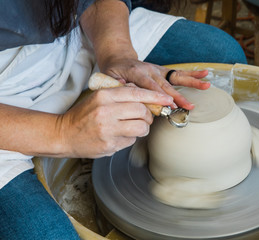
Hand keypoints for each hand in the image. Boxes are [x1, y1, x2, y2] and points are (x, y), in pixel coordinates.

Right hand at [58, 85, 172, 157]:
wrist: (63, 134)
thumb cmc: (83, 115)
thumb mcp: (98, 97)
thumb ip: (119, 93)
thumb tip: (142, 91)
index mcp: (104, 96)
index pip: (137, 93)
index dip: (156, 96)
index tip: (167, 99)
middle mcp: (106, 111)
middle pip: (142, 111)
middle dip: (148, 115)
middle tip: (145, 117)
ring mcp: (108, 129)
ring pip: (141, 128)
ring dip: (142, 128)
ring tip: (134, 127)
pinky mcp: (109, 144)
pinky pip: (131, 140)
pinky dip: (130, 138)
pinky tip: (119, 136)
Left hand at [102, 58, 210, 109]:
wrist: (119, 58)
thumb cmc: (114, 71)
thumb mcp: (109, 78)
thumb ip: (117, 85)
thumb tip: (125, 92)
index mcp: (136, 72)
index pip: (149, 86)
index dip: (159, 95)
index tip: (169, 105)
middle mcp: (150, 70)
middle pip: (165, 85)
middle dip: (177, 96)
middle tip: (188, 105)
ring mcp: (158, 70)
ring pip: (176, 77)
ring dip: (192, 82)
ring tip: (206, 85)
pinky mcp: (164, 71)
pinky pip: (179, 73)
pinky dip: (192, 74)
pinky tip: (205, 74)